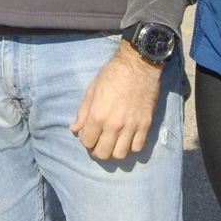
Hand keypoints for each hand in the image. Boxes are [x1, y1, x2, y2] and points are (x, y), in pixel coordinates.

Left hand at [69, 42, 163, 160]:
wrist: (138, 66)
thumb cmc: (111, 75)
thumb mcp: (92, 90)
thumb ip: (82, 113)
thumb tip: (74, 129)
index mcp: (97, 115)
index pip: (87, 142)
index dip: (86, 139)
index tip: (89, 133)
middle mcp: (114, 125)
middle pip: (103, 153)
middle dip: (98, 149)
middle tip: (99, 141)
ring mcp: (131, 126)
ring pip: (120, 154)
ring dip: (114, 150)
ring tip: (114, 141)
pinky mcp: (146, 125)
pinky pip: (137, 147)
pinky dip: (131, 146)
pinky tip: (127, 138)